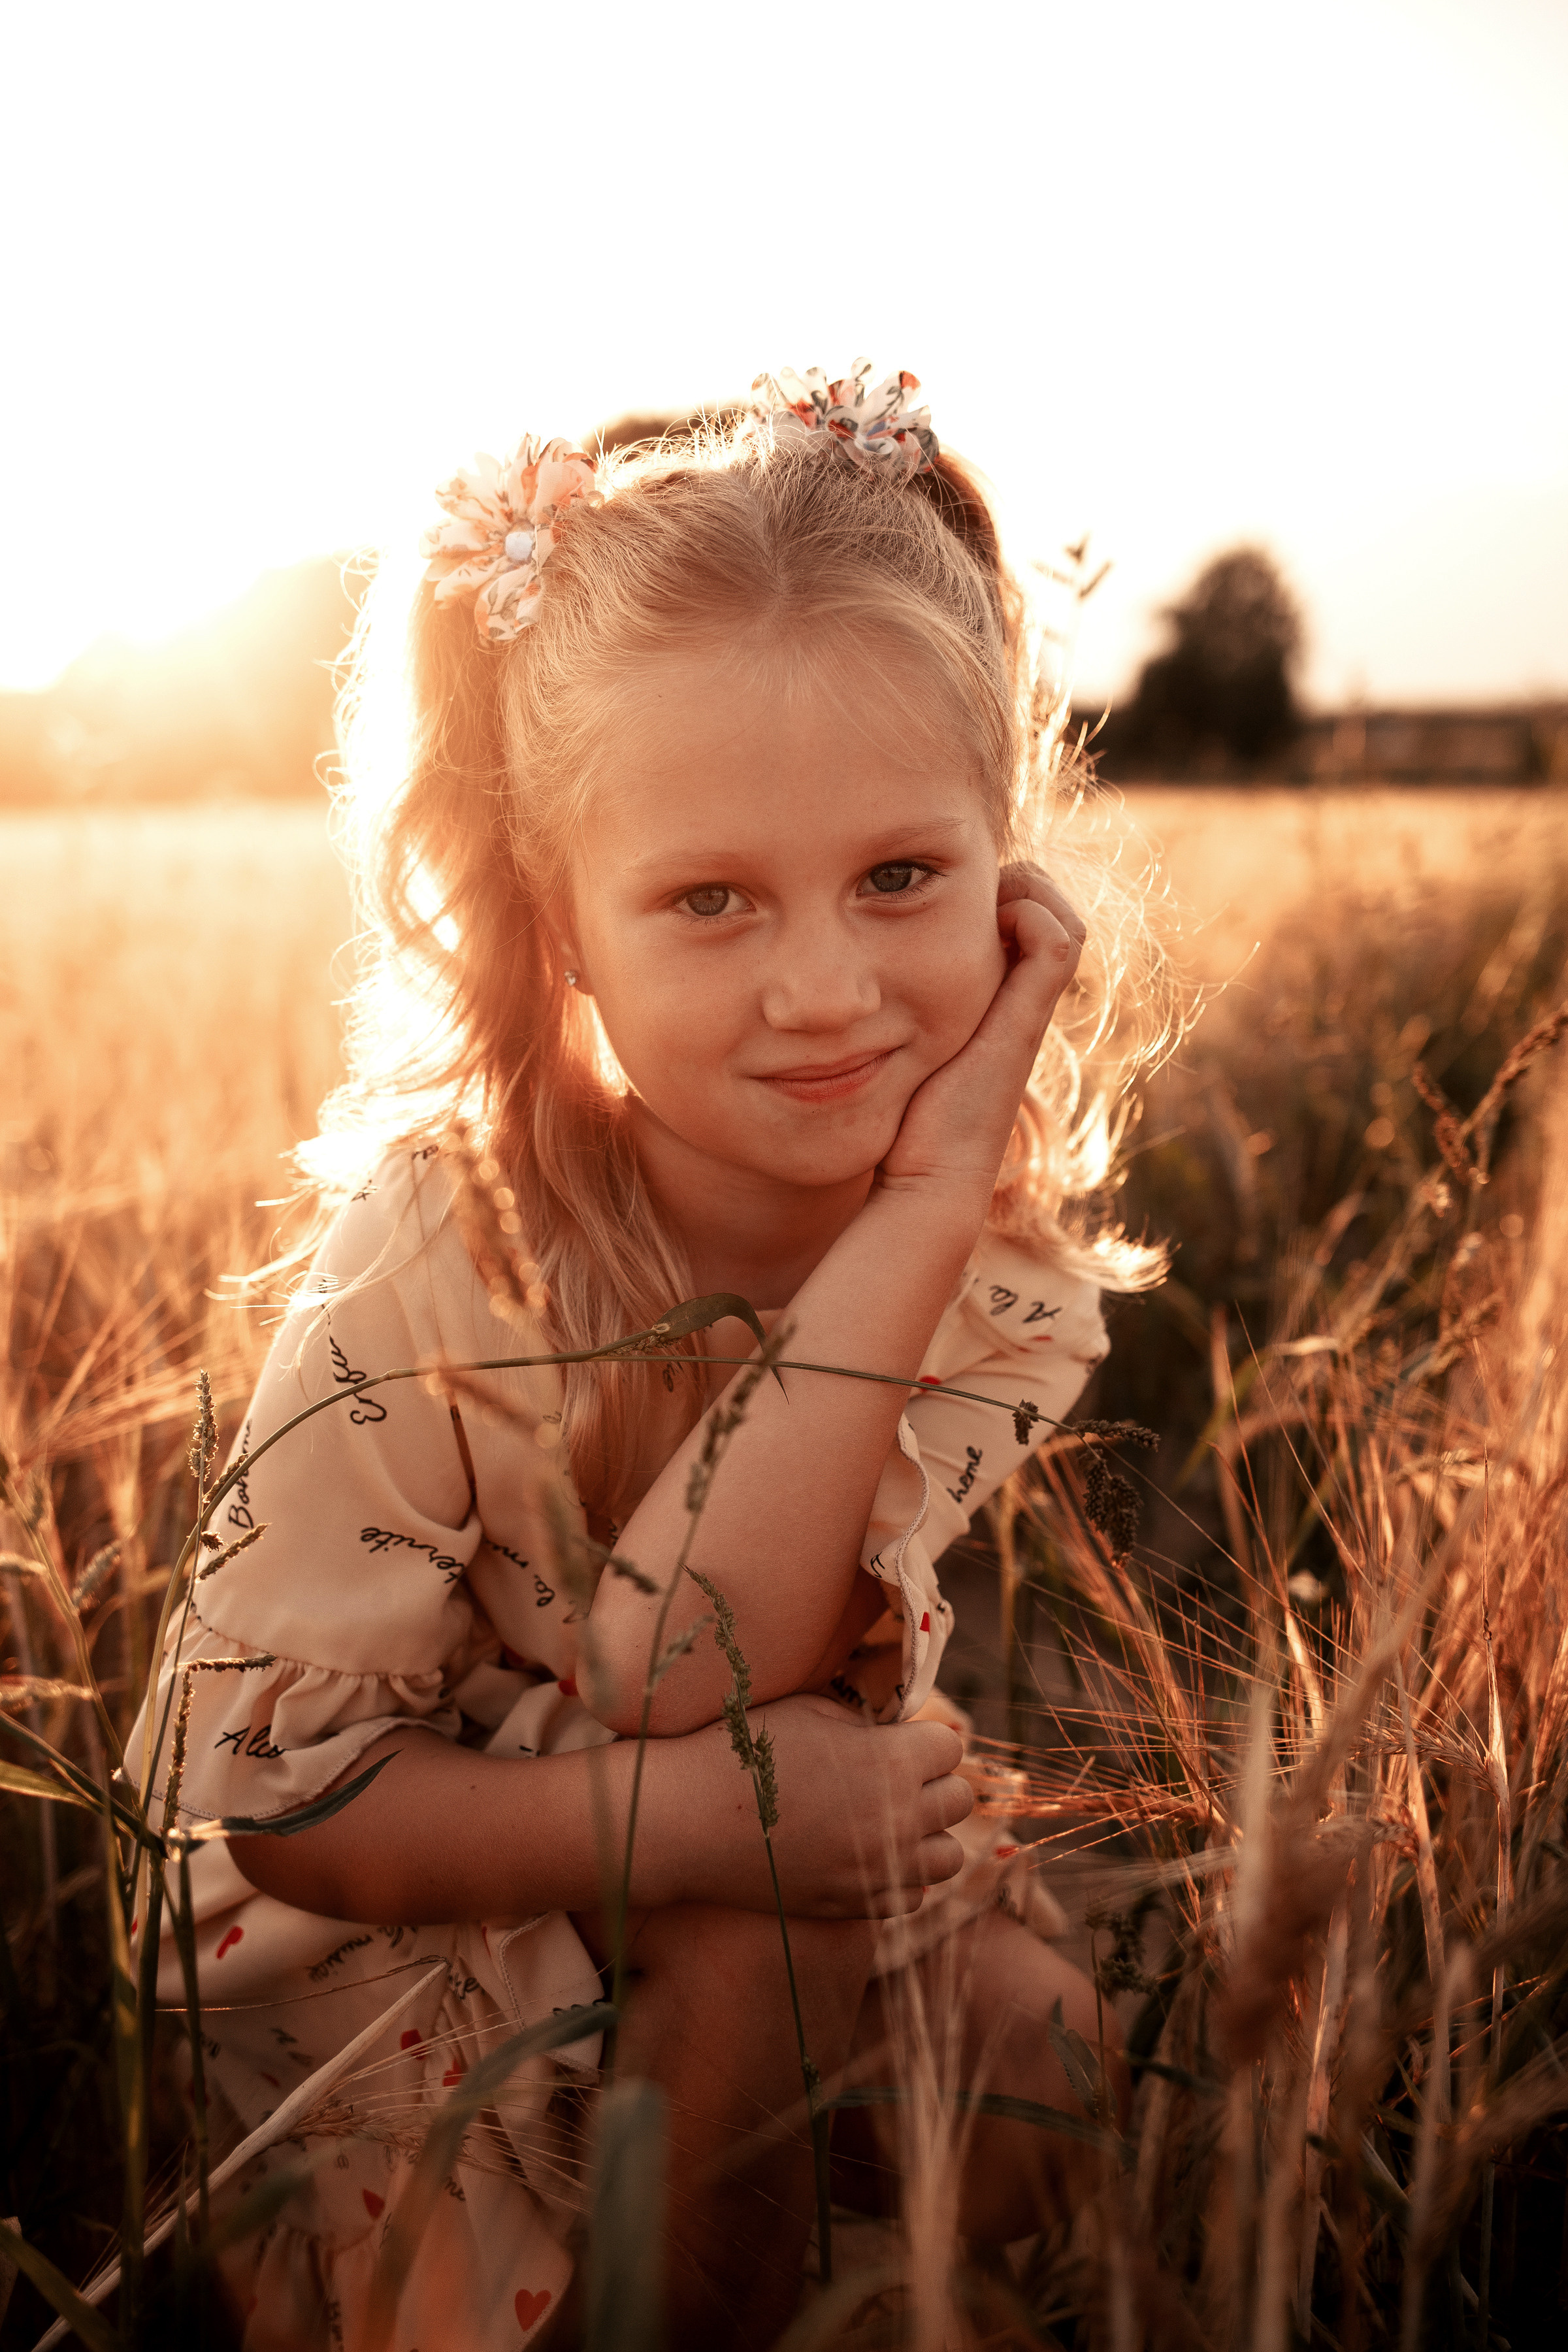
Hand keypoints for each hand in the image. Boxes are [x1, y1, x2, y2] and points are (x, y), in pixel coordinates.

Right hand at [666, 1695, 972, 1918]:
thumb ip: (867, 1722)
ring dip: (928, 1835)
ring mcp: (877, 1870)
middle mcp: (898, 1820)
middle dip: (933, 1782)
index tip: (896, 1739)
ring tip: (890, 1819)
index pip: (951, 1746)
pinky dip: (900, 1877)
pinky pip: (911, 1897)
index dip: (924, 1739)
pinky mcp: (853, 1907)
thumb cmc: (744, 1749)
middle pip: (959, 1801)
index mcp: (892, 1762)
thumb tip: (897, 1730)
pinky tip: (867, 1855)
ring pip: (948, 1857)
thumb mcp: (812, 1710)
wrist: (688, 1819)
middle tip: (892, 1776)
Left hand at [876, 860, 1084, 1214]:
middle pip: (1050, 916)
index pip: (1023, 925)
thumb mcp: (892, 1053)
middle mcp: (1017, 1004)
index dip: (1000, 892)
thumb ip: (884, 1020)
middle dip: (1017, 882)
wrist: (928, 1179)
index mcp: (991, 1006)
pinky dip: (1033, 913)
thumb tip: (837, 992)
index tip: (944, 886)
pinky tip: (985, 916)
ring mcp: (1028, 1012)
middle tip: (967, 875)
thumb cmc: (901, 1125)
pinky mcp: (1026, 1022)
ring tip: (981, 887)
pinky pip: (1058, 944)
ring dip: (1029, 891)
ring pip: (1062, 923)